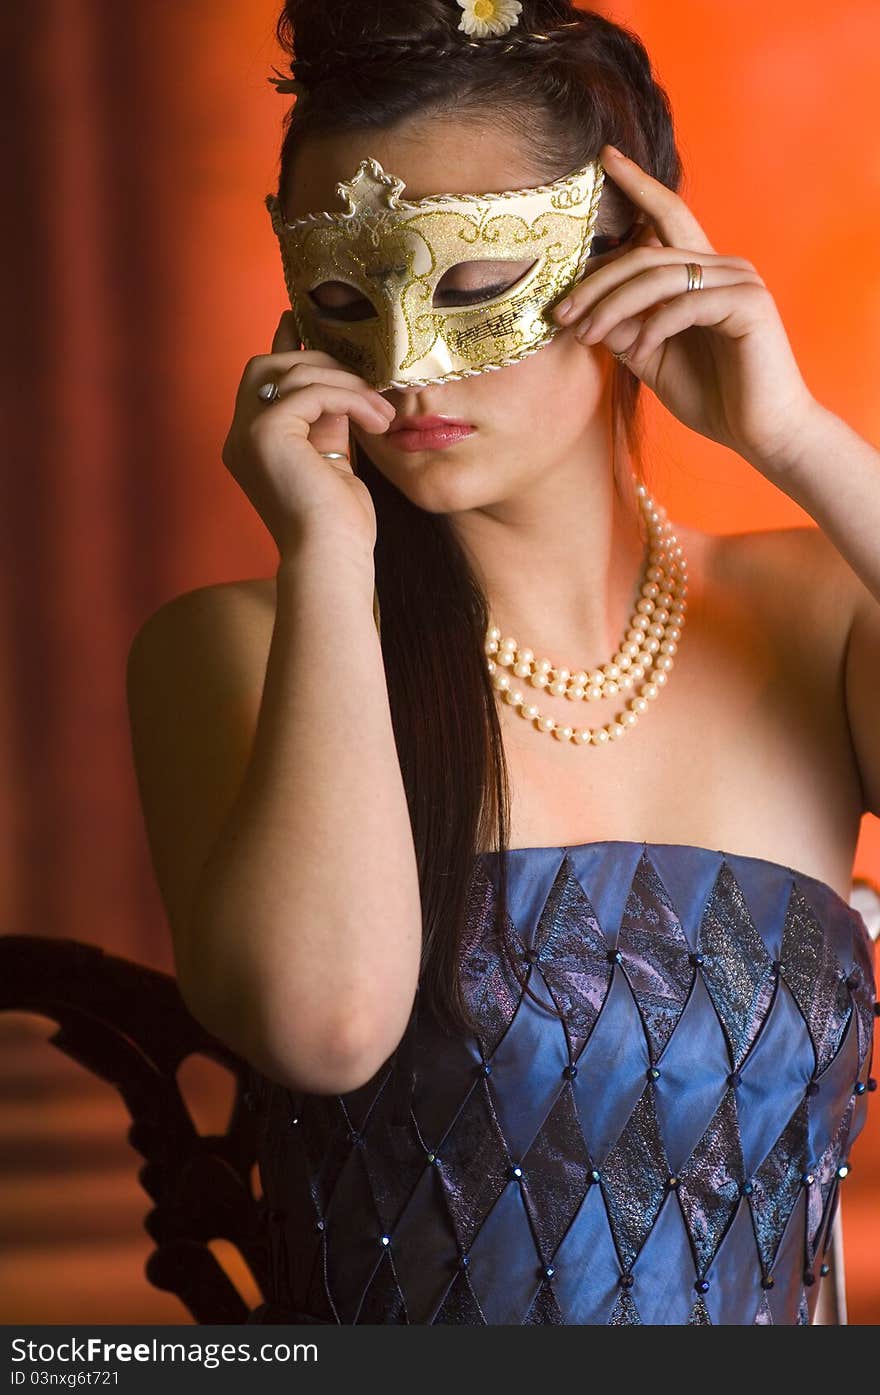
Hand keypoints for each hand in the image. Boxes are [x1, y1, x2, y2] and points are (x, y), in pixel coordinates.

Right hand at [221, 311, 395, 557]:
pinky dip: (350, 398)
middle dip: (318, 359)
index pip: (266, 382)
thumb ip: (328, 421)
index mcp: (252, 446)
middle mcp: (240, 438)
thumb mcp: (334, 459)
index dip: (285, 347)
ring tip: (382, 410)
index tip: (304, 320)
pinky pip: (312, 391)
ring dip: (346, 383)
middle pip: (268, 366)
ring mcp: (248, 434)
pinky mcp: (266, 433)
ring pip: (294, 372)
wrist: (331, 558)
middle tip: (363, 374)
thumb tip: (341, 382)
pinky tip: (377, 419)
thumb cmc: (338, 524)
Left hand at [553, 144, 821, 477]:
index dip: (637, 186)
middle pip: (646, 252)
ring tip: (585, 336)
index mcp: (702, 271)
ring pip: (659, 276)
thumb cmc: (712, 397)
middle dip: (596, 282)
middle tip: (560, 314)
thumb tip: (583, 308)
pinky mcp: (749, 305)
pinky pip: (686, 304)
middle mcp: (724, 265)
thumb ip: (623, 328)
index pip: (665, 217)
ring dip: (612, 307)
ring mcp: (740, 281)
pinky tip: (637, 352)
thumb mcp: (652, 357)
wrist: (761, 434)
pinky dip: (653, 327)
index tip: (604, 159)